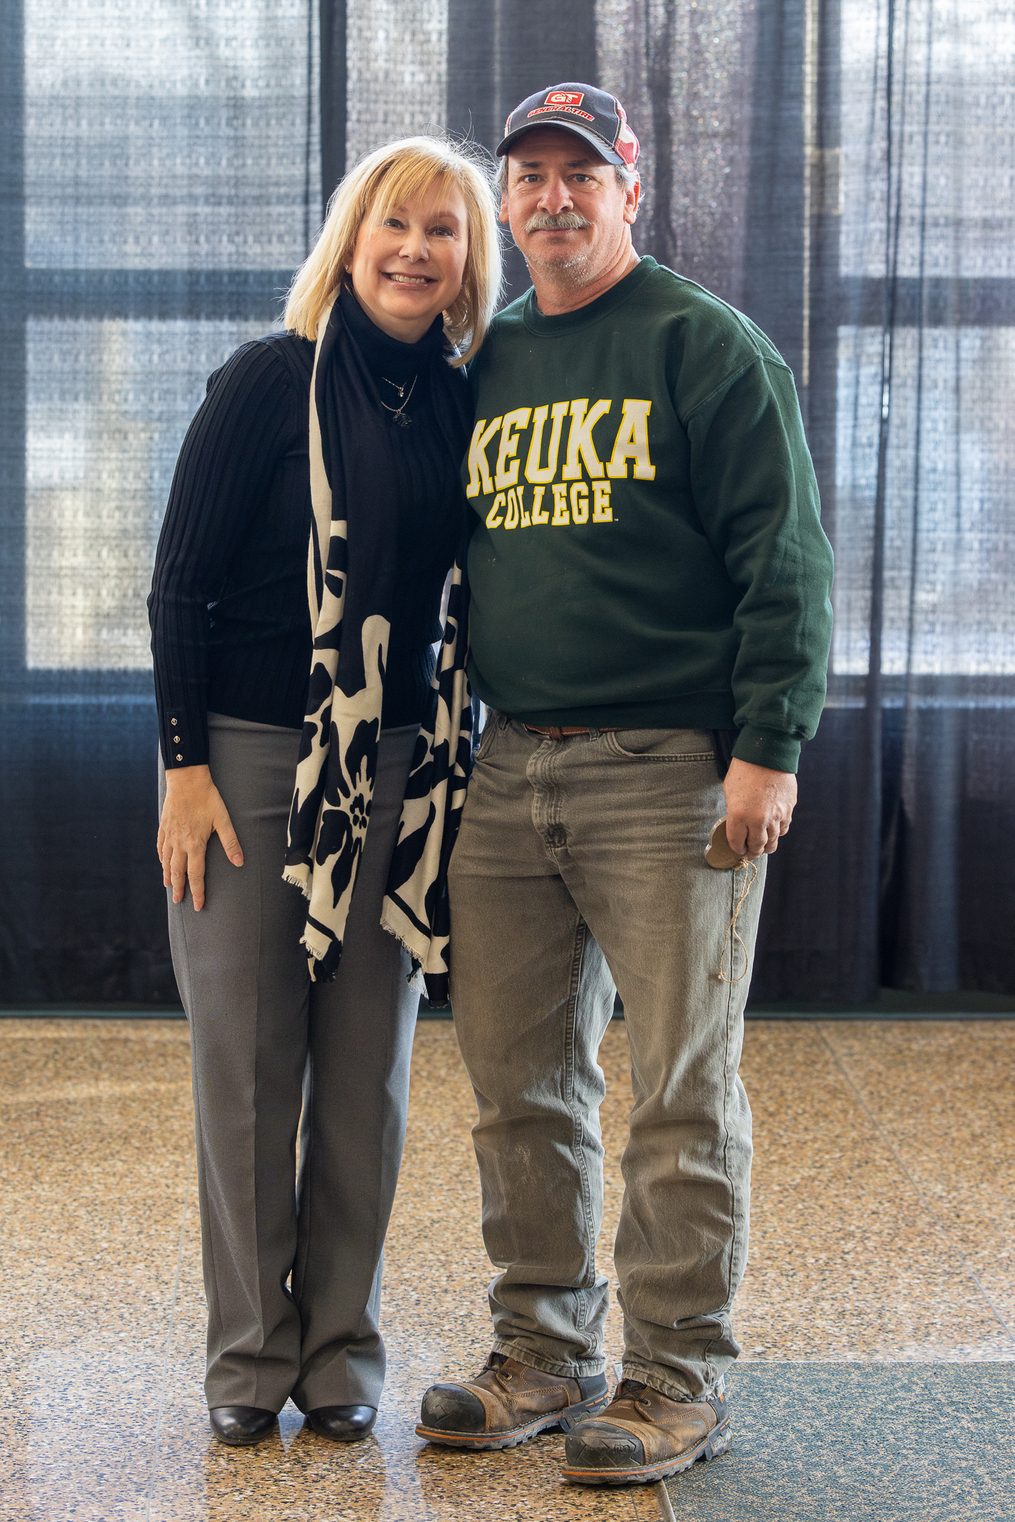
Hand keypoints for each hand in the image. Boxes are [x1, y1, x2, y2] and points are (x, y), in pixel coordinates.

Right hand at [157, 764, 242, 909]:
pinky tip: (163, 862)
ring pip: (167, 861)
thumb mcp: (223, 820)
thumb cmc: (207, 798)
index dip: (197, 892)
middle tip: (179, 901)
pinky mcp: (164, 826)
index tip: (198, 905)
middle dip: (179, 889)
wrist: (186, 779)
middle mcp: (179, 844)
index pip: (195, 875)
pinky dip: (162, 857)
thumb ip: (231, 842)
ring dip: (168, 875)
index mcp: (194, 845)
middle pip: (177, 872)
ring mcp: (169, 835)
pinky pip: (160, 846)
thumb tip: (240, 862)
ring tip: (169, 886)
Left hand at [723, 757, 796, 858]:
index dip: (736, 849)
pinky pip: (784, 828)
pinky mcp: (788, 809)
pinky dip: (779, 833)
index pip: (736, 842)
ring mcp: (776, 815)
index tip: (737, 850)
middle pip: (756, 845)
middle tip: (750, 854)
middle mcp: (758, 819)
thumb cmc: (744, 770)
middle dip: (752, 852)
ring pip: (773, 840)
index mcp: (739, 815)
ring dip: (767, 847)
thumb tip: (738, 826)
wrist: (767, 754)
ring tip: (763, 849)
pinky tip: (775, 833)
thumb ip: (734, 812)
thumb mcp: (729, 791)